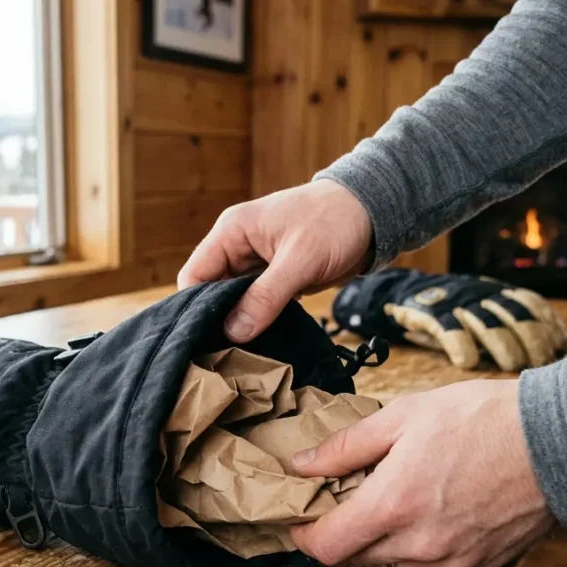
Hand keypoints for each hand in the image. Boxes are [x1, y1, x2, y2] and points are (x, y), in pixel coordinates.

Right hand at [177, 180, 372, 342]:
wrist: (372, 213)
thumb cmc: (335, 222)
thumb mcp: (300, 259)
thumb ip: (265, 296)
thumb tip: (234, 332)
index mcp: (231, 232)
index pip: (193, 275)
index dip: (195, 308)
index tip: (207, 339)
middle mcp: (237, 248)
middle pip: (210, 292)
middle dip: (217, 321)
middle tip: (225, 353)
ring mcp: (255, 265)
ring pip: (233, 302)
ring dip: (239, 324)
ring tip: (242, 353)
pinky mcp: (273, 278)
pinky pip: (255, 304)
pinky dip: (257, 321)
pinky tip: (261, 342)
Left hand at [289, 379, 554, 566]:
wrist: (559, 443)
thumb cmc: (482, 420)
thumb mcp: (403, 416)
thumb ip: (346, 447)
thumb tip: (303, 464)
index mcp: (392, 507)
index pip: (325, 548)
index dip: (303, 535)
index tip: (301, 516)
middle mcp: (418, 544)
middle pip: (355, 555)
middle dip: (345, 527)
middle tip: (351, 491)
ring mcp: (450, 560)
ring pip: (392, 560)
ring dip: (383, 535)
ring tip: (399, 491)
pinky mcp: (477, 563)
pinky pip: (430, 562)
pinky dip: (419, 540)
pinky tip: (434, 503)